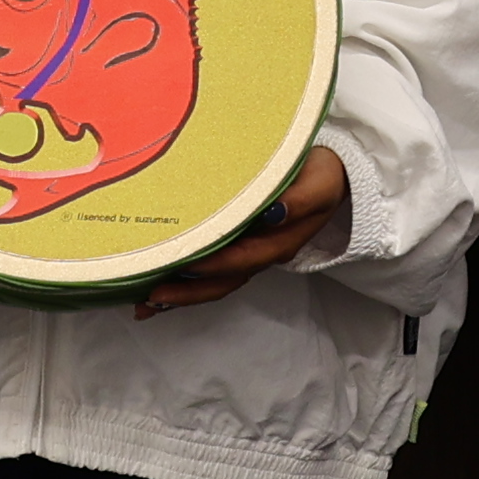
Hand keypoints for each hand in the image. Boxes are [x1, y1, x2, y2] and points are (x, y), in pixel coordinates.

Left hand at [133, 150, 351, 318]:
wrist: (335, 175)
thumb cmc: (323, 175)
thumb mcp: (318, 184)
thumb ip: (299, 201)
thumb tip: (273, 212)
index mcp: (278, 242)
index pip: (240, 259)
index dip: (211, 265)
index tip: (180, 265)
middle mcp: (261, 253)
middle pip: (220, 282)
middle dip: (186, 292)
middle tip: (148, 296)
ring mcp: (250, 252)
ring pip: (212, 281)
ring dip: (180, 293)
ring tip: (143, 302)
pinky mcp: (241, 245)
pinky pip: (211, 269)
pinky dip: (185, 281)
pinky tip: (158, 285)